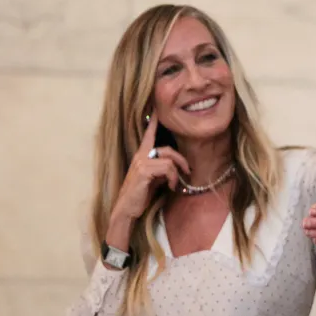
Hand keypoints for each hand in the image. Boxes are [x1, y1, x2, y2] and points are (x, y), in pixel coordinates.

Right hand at [106, 114, 190, 245]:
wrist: (127, 209)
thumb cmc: (141, 195)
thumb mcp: (154, 180)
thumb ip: (162, 169)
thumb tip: (174, 167)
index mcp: (142, 155)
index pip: (149, 134)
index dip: (154, 120)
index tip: (157, 107)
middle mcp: (140, 156)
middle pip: (167, 149)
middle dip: (181, 160)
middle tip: (188, 171)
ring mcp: (141, 163)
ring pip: (169, 158)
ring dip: (177, 173)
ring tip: (175, 184)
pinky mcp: (143, 171)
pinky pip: (167, 168)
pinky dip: (173, 178)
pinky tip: (171, 187)